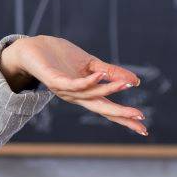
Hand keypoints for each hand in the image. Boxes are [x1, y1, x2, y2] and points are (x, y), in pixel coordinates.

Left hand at [0, 36, 147, 135]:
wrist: (33, 48)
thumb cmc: (60, 57)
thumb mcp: (91, 64)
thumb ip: (111, 73)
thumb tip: (135, 82)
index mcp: (85, 94)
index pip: (108, 109)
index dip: (125, 118)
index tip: (144, 128)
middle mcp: (76, 96)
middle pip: (101, 109)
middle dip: (120, 114)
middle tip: (139, 118)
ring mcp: (65, 90)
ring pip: (91, 94)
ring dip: (109, 89)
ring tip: (126, 85)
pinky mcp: (55, 80)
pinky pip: (74, 83)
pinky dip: (88, 80)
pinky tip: (100, 75)